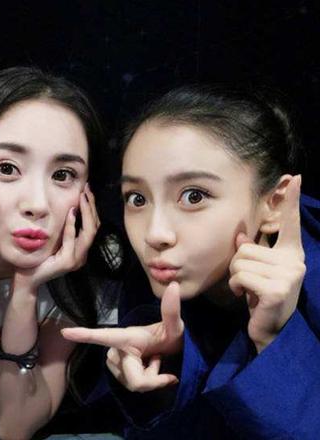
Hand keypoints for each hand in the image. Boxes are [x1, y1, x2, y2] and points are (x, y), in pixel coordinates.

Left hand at [14, 184, 99, 291]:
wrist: (27, 279)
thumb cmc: (37, 258)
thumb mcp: (53, 241)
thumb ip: (62, 230)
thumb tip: (68, 208)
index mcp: (80, 250)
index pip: (93, 226)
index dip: (92, 208)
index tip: (87, 191)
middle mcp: (82, 255)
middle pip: (95, 227)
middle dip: (92, 207)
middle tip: (87, 189)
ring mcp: (76, 260)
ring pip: (89, 232)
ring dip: (86, 212)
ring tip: (82, 197)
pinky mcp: (67, 262)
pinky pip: (72, 239)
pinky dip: (72, 225)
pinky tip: (71, 212)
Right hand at [62, 282, 183, 391]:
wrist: (170, 352)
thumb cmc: (169, 336)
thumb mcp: (175, 326)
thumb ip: (172, 310)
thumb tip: (174, 286)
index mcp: (125, 337)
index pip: (103, 336)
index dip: (83, 335)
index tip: (65, 332)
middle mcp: (116, 349)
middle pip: (134, 378)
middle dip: (154, 378)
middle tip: (161, 361)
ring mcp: (115, 363)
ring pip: (133, 384)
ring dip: (150, 378)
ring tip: (154, 361)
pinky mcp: (118, 374)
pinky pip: (133, 386)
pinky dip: (147, 382)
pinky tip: (150, 369)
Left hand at [229, 175, 304, 352]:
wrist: (270, 331)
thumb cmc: (261, 299)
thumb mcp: (256, 271)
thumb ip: (251, 251)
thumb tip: (240, 233)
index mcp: (292, 253)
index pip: (290, 223)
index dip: (292, 200)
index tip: (297, 177)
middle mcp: (295, 261)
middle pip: (245, 247)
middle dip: (237, 265)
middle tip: (249, 283)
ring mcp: (289, 274)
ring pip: (240, 261)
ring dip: (235, 277)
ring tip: (248, 291)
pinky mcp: (277, 288)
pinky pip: (240, 275)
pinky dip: (236, 286)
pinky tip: (247, 297)